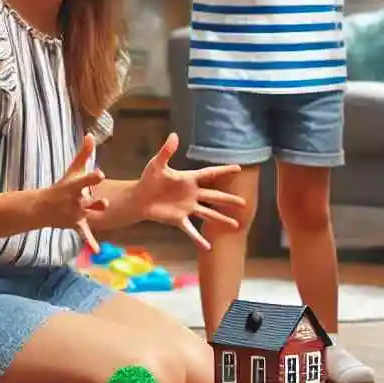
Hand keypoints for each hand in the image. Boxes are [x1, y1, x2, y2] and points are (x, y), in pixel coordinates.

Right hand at [40, 134, 107, 253]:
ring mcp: (75, 214)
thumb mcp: (73, 170)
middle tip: (104, 201)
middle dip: (95, 201)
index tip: (100, 173)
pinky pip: (84, 234)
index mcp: (75, 186)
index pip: (86, 180)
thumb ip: (84, 153)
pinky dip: (90, 242)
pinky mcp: (76, 224)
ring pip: (89, 214)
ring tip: (103, 212)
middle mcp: (75, 200)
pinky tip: (96, 250)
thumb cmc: (62, 186)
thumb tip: (91, 134)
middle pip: (88, 200)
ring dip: (95, 214)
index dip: (92, 177)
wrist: (42, 208)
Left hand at [133, 133, 245, 249]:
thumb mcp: (157, 164)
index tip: (239, 168)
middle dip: (229, 200)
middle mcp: (192, 194)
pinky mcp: (178, 219)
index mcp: (189, 180)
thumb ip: (167, 151)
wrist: (138, 198)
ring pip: (208, 214)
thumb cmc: (149, 179)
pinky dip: (198, 239)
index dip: (223, 171)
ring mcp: (187, 208)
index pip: (210, 174)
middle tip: (245, 203)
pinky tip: (208, 247)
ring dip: (221, 219)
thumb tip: (174, 135)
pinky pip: (190, 230)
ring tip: (236, 226)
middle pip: (215, 197)